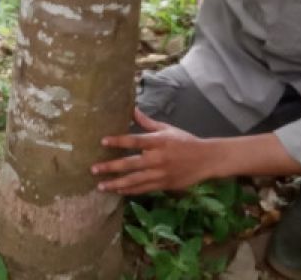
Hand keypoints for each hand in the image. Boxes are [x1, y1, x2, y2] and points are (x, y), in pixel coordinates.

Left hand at [90, 108, 214, 194]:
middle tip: (94, 169)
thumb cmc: (185, 141)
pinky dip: (130, 191)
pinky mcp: (163, 185)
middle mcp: (158, 158)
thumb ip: (147, 123)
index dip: (118, 141)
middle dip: (111, 167)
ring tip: (101, 186)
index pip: (135, 141)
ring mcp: (160, 174)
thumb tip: (132, 109)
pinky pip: (143, 189)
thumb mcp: (167, 129)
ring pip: (135, 181)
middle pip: (131, 164)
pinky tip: (118, 191)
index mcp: (158, 141)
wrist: (206, 159)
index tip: (103, 141)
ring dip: (116, 184)